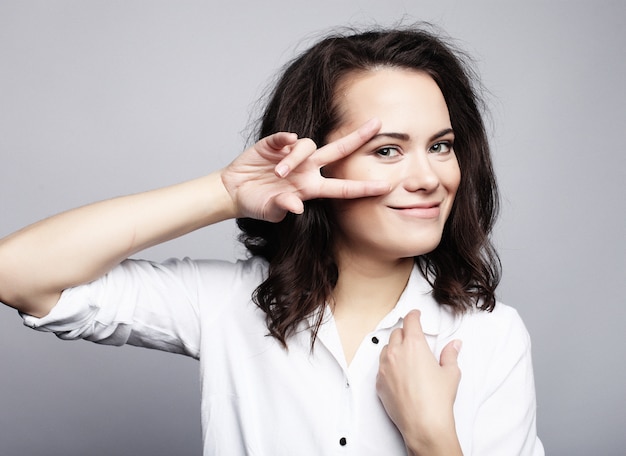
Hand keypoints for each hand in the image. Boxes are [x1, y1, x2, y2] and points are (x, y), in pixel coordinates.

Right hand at [221, 118, 390, 221]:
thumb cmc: (256, 203)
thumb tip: (296, 206)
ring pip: (306, 146)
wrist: (233, 191)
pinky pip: (285, 137)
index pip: (342, 188)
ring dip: (294, 159)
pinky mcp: (274, 144)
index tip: (385, 187)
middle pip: (337, 151)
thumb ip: (283, 207)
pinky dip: (285, 139)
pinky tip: (283, 143)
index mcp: (310, 188)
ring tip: (278, 174)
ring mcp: (292, 155)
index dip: (363, 188)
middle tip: (378, 124)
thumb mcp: (270, 210)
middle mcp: (306, 169)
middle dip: (357, 138)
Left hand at [376, 310, 462, 455]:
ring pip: (386, 349)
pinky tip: (398, 374)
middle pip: (397, 333)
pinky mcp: (379, 382)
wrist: (424, 424)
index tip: (415, 314)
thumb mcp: (450, 373)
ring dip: (394, 348)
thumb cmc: (438, 399)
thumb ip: (450, 354)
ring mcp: (384, 368)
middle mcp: (396, 353)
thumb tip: (454, 345)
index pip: (410, 321)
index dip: (413, 315)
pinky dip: (388, 366)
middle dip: (405, 333)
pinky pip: (380, 367)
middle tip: (413, 338)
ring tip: (405, 356)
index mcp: (414, 345)